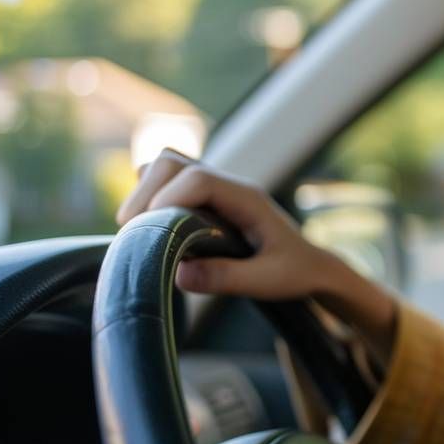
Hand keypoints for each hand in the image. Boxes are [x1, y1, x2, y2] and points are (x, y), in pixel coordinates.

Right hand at [116, 148, 334, 298]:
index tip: (147, 230)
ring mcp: (216, 188)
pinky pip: (169, 179)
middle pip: (173, 162)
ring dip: (144, 190)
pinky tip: (149, 225)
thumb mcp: (266, 281)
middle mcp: (228, 186)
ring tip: (138, 228)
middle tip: (132, 232)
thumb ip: (226, 278)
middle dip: (146, 192)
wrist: (310, 266)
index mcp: (246, 198)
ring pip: (167, 165)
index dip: (166, 198)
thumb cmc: (293, 272)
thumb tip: (178, 274)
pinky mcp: (206, 198)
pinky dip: (150, 193)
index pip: (198, 179)